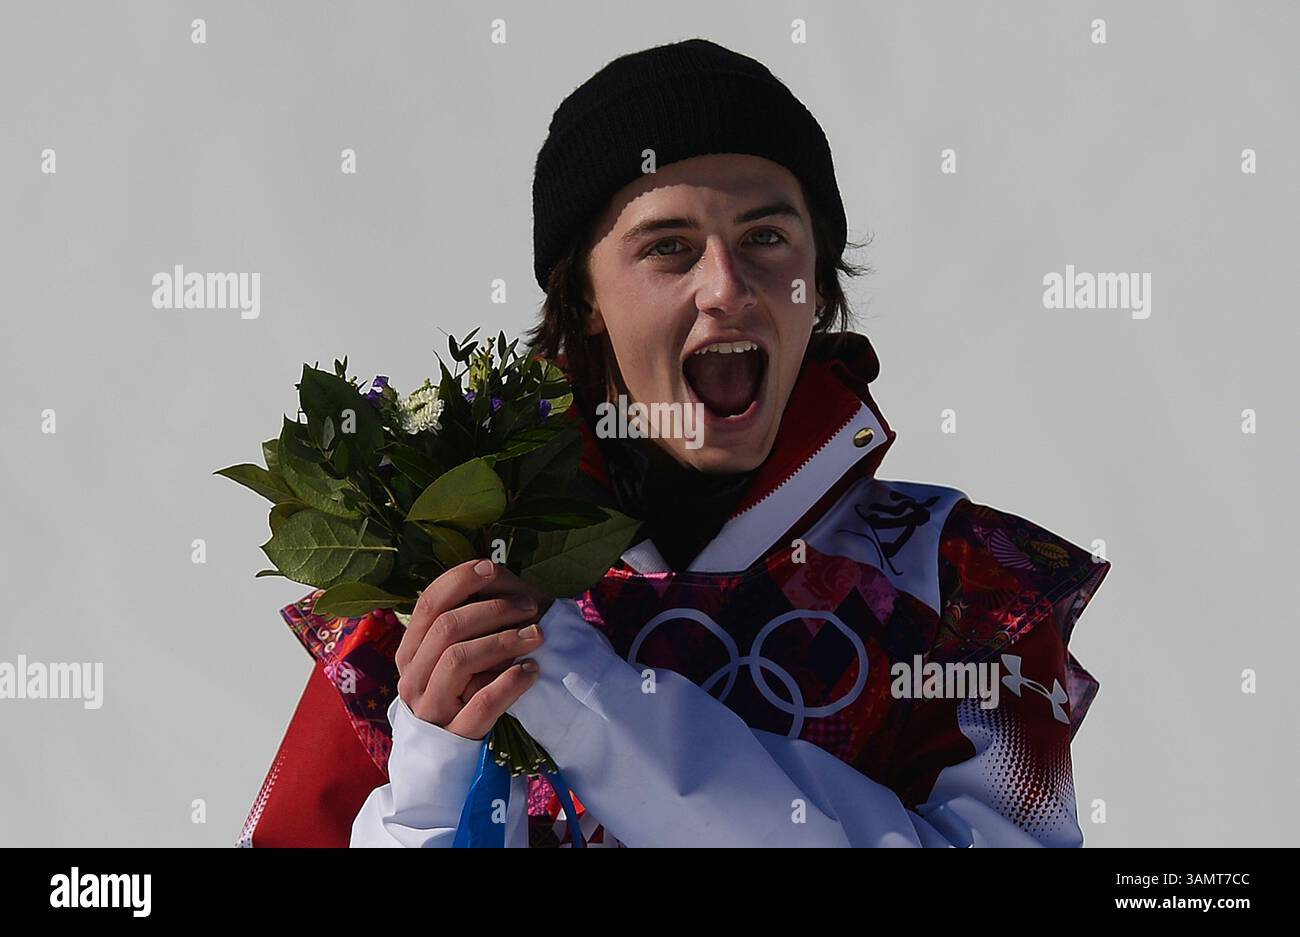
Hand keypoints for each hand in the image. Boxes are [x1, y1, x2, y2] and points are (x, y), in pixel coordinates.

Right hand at [395, 558, 551, 740]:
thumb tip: (491, 571)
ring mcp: (431, 709)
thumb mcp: (451, 659)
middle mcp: (412, 678)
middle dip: (493, 609)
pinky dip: (511, 682)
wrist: (448, 763)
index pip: (429, 603)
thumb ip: (462, 622)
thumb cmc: (460, 696)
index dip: (461, 580)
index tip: (493, 567)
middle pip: (447, 627)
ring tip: (537, 636)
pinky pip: (483, 702)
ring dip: (503, 640)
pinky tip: (532, 671)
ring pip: (459, 659)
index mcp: (409, 652)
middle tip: (530, 607)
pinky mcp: (456, 736)